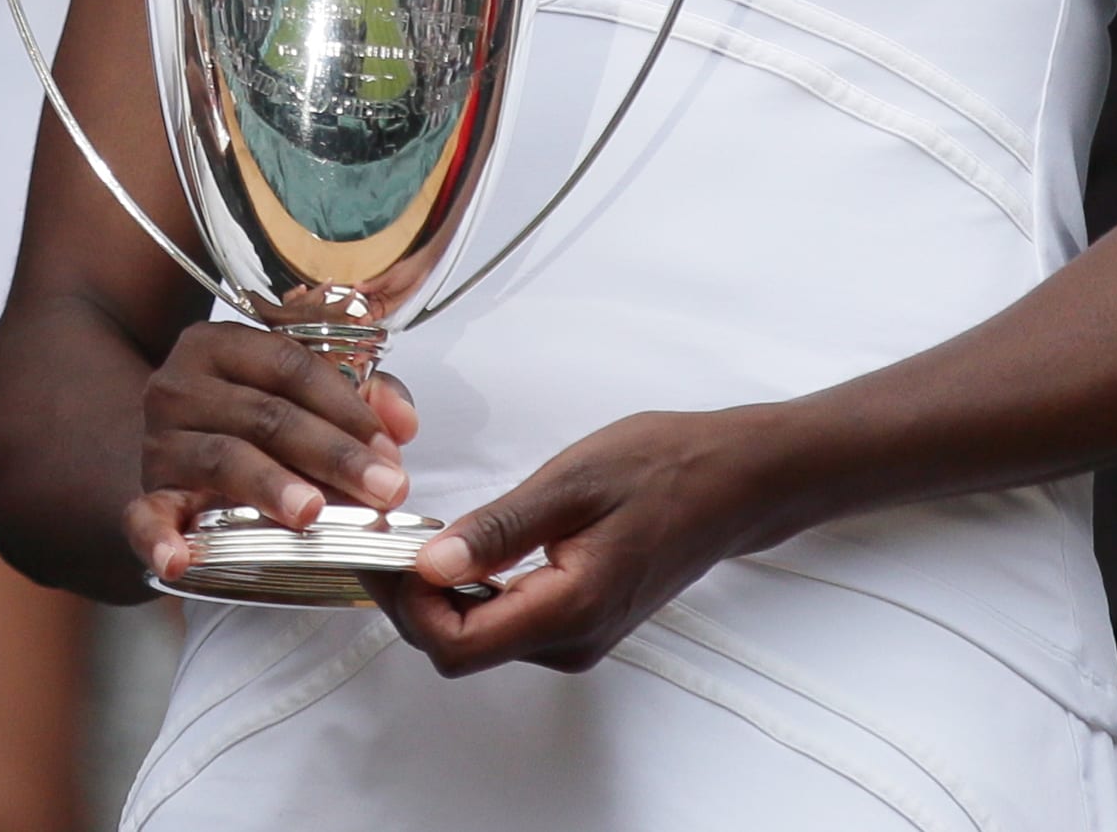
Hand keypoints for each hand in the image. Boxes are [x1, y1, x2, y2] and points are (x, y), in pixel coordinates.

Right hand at [122, 323, 420, 587]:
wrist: (173, 448)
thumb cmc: (248, 418)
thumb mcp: (295, 391)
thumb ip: (356, 395)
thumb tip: (402, 421)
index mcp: (219, 346)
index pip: (289, 364)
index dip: (345, 404)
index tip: (390, 446)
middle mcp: (180, 386)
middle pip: (264, 414)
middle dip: (332, 453)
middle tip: (384, 489)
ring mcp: (159, 443)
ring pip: (223, 459)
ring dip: (271, 486)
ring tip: (313, 513)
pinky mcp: (146, 495)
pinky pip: (145, 517)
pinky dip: (159, 539)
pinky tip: (179, 559)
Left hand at [372, 405, 792, 677]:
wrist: (735, 481)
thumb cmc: (665, 469)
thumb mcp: (572, 483)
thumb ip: (499, 529)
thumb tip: (429, 563)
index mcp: (569, 611)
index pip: (455, 645)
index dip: (404, 604)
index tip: (381, 550)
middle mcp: (571, 641)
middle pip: (459, 647)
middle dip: (410, 598)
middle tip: (382, 536)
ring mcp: (576, 636)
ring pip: (478, 635)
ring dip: (435, 593)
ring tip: (411, 534)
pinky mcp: (578, 620)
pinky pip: (504, 619)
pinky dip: (467, 588)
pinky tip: (455, 544)